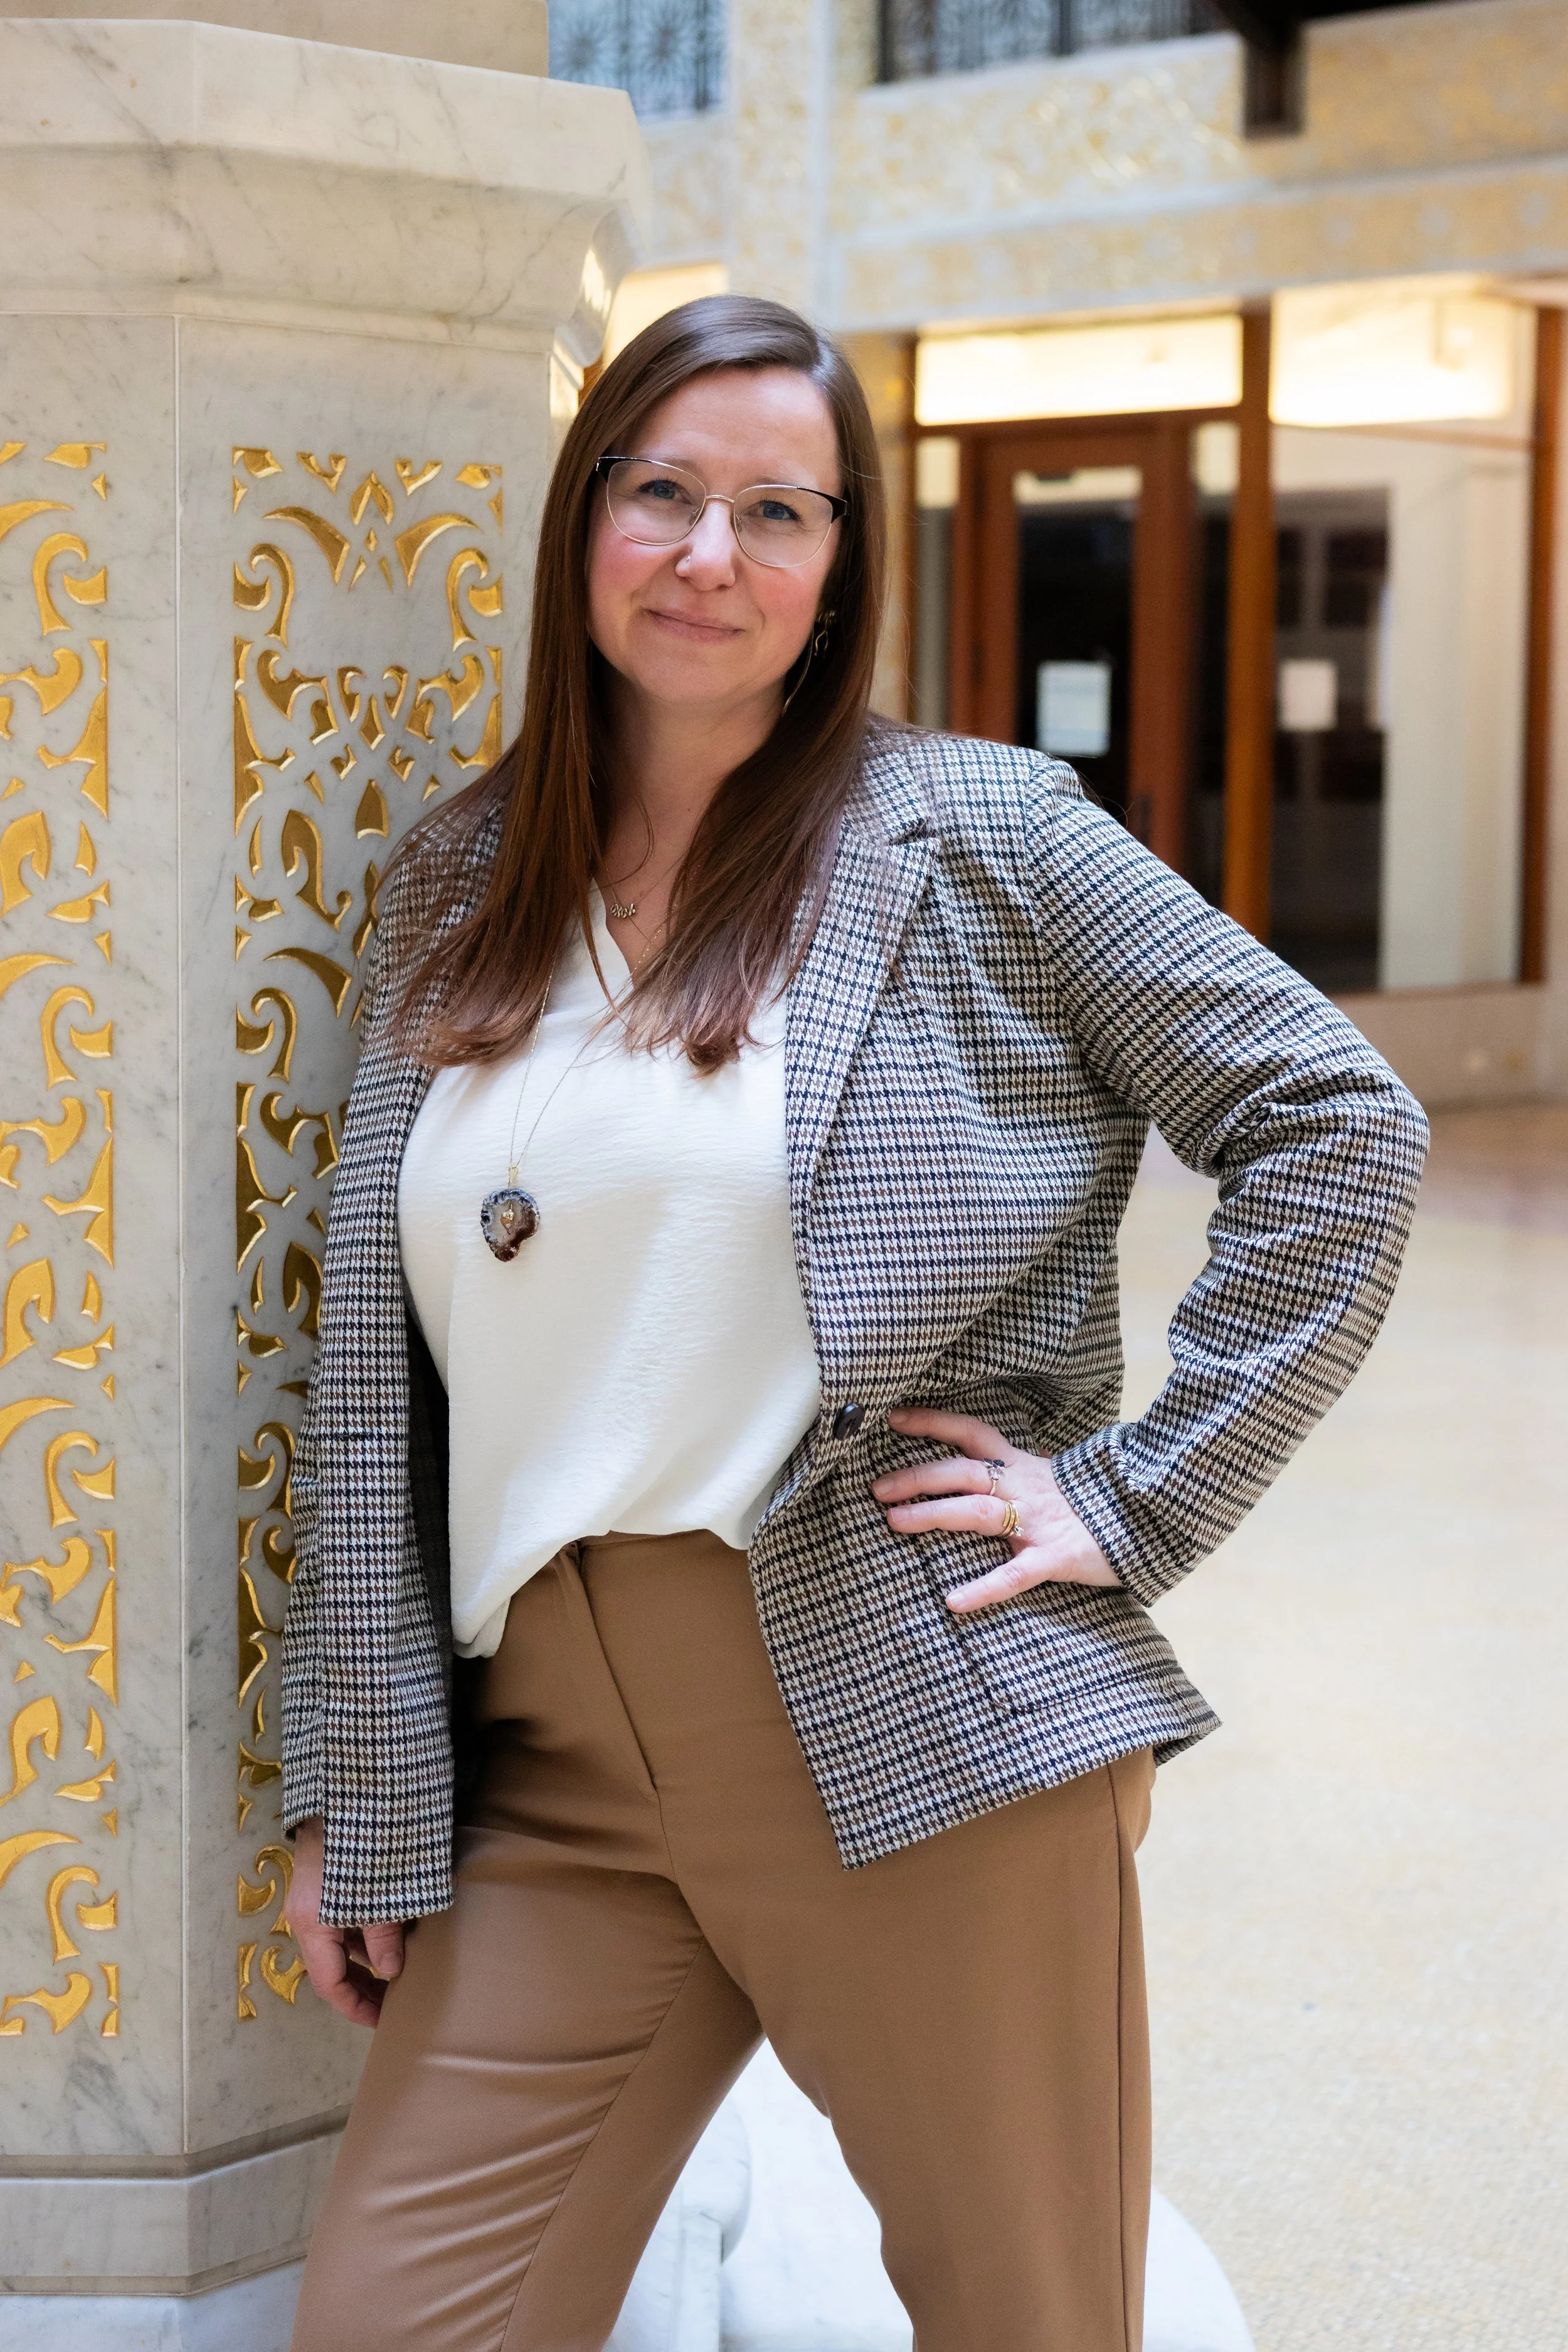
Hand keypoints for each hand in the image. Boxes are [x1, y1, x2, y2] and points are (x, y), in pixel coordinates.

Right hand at [284, 1817, 404, 2026]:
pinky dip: (366, 1930)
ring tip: (402, 1968)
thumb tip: (391, 1970)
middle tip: (396, 2001)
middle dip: (362, 1987)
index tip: (386, 2020)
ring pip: (340, 1938)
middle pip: (331, 1964)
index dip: (357, 2007)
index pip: (330, 1984)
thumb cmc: (367, 1839)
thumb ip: (385, 1935)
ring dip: (366, 1957)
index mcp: (312, 1924)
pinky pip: (345, 1914)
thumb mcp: (383, 1893)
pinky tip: (394, 1929)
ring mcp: (317, 1890)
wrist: (353, 1777)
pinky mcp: (330, 1870)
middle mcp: (307, 1911)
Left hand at [873, 1407, 1120, 1612]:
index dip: (932, 1423)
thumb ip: (1019, 1475)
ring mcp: (1040, 1521)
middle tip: (876, 1488)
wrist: (1152, 1518)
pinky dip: (984, 1587)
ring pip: (978, 1511)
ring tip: (895, 1521)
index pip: (970, 1434)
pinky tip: (955, 1602)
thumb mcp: (1053, 1481)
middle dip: (917, 1476)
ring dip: (934, 1514)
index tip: (892, 1417)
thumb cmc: (1095, 1505)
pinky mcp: (1058, 1557)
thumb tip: (989, 1471)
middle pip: (963, 1471)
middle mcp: (1025, 1487)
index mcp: (1022, 1467)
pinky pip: (1016, 1573)